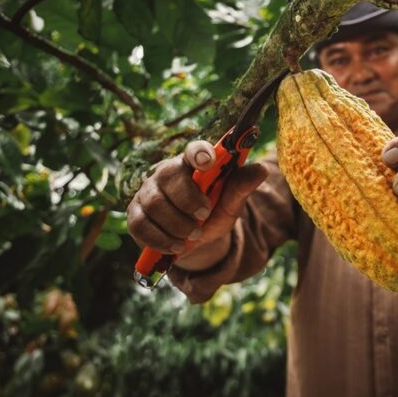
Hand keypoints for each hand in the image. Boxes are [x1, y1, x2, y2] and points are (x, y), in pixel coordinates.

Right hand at [127, 140, 267, 255]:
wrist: (196, 239)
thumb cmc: (213, 213)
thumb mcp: (231, 203)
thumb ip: (242, 187)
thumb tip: (262, 169)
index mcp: (193, 164)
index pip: (193, 150)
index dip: (199, 153)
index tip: (208, 162)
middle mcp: (166, 173)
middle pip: (168, 176)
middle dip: (188, 201)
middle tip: (204, 217)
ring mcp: (147, 193)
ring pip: (155, 204)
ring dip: (177, 225)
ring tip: (194, 236)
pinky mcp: (136, 215)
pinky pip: (141, 225)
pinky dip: (161, 239)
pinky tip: (177, 246)